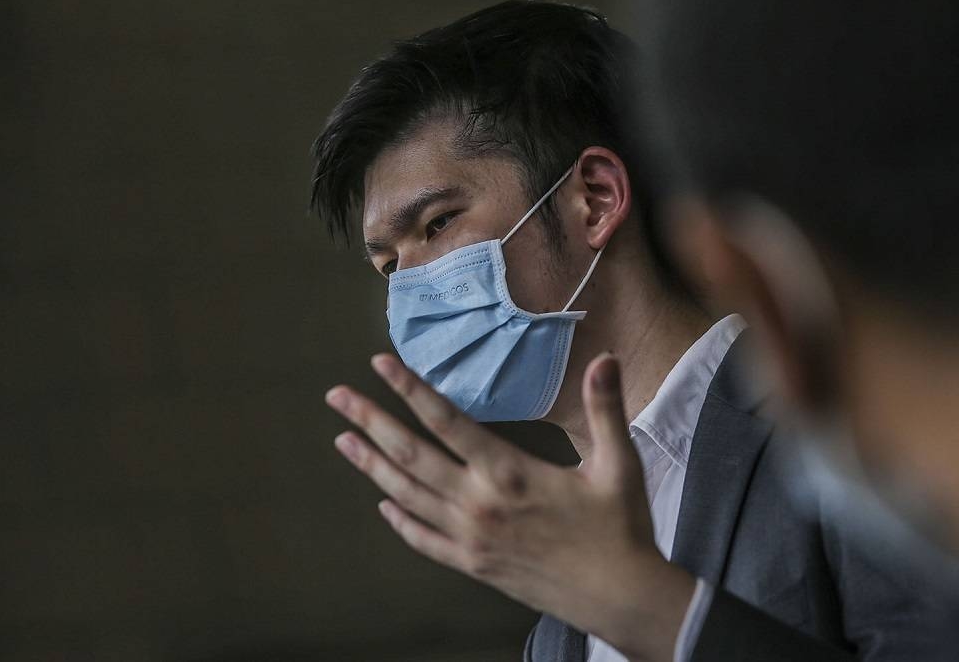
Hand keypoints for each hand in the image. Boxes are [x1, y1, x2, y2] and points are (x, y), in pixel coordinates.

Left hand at [325, 352, 694, 661]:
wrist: (621, 599)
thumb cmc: (620, 530)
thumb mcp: (619, 464)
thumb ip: (605, 408)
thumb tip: (606, 359)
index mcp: (510, 473)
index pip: (447, 421)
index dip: (410, 389)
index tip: (379, 364)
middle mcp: (480, 504)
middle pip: (411, 455)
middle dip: (370, 421)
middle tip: (337, 396)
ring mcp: (471, 538)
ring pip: (408, 496)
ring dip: (372, 467)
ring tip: (344, 441)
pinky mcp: (474, 565)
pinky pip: (424, 541)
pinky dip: (400, 521)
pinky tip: (384, 505)